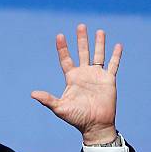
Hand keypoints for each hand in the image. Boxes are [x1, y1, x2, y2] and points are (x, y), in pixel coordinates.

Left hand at [31, 24, 121, 144]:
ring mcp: (97, 76)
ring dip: (99, 44)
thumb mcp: (60, 108)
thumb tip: (32, 94)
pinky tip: (118, 45)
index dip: (63, 48)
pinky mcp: (109, 80)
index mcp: (72, 78)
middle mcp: (84, 74)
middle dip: (81, 40)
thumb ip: (47, 99)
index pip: (66, 59)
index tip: (60, 36)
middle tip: (81, 26)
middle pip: (82, 52)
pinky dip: (116, 55)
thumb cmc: (77, 118)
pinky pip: (113, 65)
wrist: (95, 125)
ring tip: (99, 31)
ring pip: (98, 55)